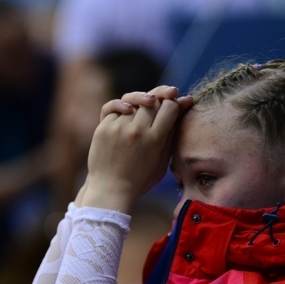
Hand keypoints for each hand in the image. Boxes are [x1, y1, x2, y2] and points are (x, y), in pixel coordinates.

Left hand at [81, 87, 191, 212]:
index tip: (178, 104)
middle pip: (154, 100)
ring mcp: (118, 127)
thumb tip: (181, 110)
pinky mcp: (103, 127)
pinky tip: (129, 108)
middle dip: (163, 95)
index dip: (176, 102)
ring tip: (149, 102)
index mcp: (155, 140)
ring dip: (143, 100)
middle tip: (169, 94)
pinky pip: (115, 106)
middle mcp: (136, 130)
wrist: (110, 189)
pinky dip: (123, 105)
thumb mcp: (162, 162)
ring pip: (134, 101)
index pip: (170, 107)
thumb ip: (170, 136)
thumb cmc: (141, 179)